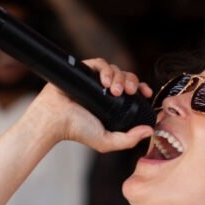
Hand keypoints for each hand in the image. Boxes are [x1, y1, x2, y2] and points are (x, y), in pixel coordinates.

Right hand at [27, 59, 153, 152]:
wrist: (54, 120)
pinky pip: (100, 63)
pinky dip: (105, 69)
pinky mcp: (84, 70)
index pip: (133, 90)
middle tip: (129, 92)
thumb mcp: (106, 141)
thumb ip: (129, 139)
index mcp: (113, 104)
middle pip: (126, 77)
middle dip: (131, 82)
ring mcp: (94, 80)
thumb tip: (150, 131)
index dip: (142, 88)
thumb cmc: (76, 130)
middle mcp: (105, 90)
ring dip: (119, 77)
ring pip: (115, 69)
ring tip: (114, 90)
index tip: (146, 93)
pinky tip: (104, 81)